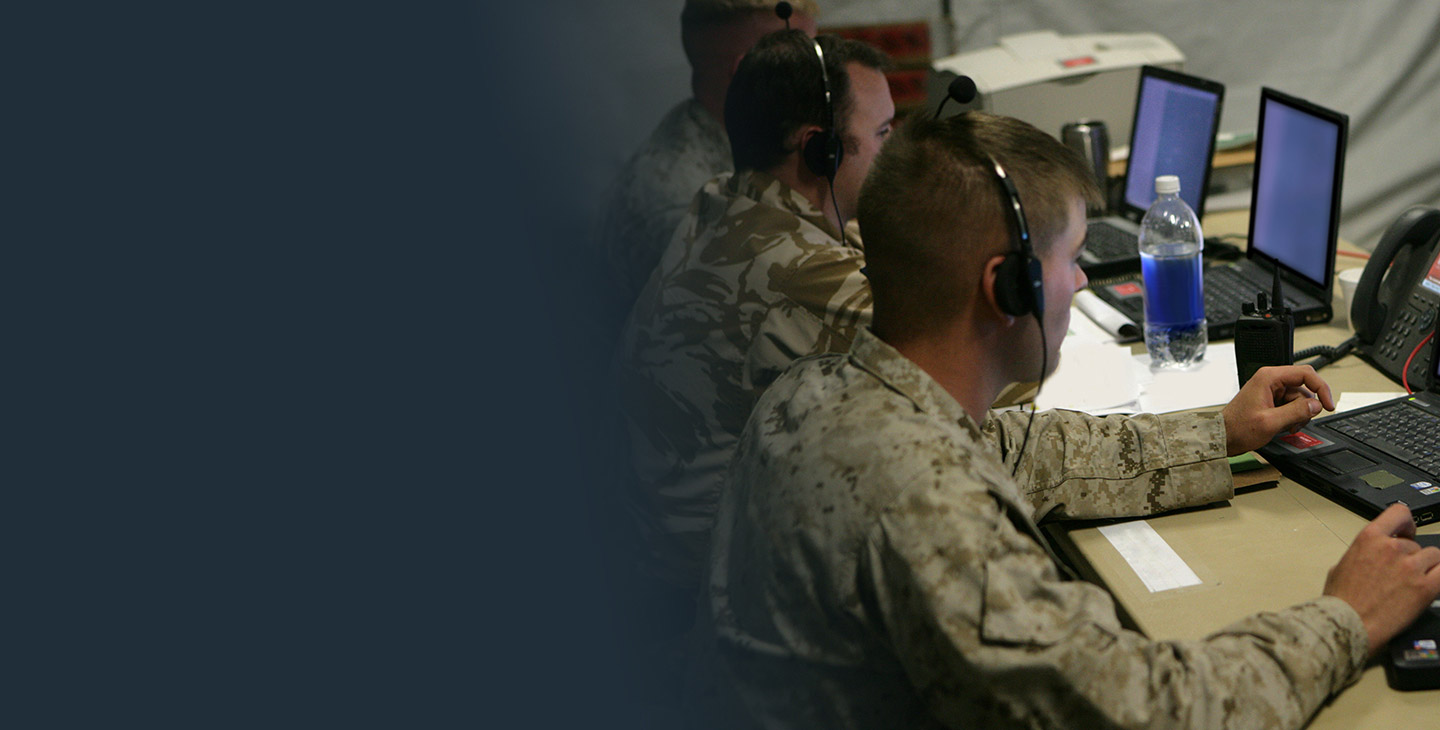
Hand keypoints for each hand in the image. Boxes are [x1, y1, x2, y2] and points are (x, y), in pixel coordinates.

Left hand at [1222, 364, 1335, 455]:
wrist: (1224, 437)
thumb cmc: (1238, 428)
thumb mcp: (1270, 422)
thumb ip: (1296, 412)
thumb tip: (1316, 405)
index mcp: (1268, 377)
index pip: (1305, 373)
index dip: (1321, 388)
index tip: (1328, 404)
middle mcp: (1270, 380)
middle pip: (1304, 388)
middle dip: (1306, 407)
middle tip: (1300, 421)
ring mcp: (1271, 390)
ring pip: (1299, 399)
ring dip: (1299, 415)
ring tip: (1287, 427)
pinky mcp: (1272, 400)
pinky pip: (1292, 406)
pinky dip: (1293, 417)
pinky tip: (1285, 426)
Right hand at [1323, 503, 1439, 655]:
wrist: (1350, 624)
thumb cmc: (1341, 600)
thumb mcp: (1341, 566)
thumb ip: (1362, 554)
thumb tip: (1372, 556)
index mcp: (1369, 538)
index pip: (1399, 513)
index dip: (1407, 523)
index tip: (1406, 533)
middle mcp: (1392, 548)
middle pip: (1417, 544)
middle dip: (1412, 557)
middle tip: (1402, 574)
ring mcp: (1411, 567)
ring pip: (1434, 556)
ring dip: (1427, 567)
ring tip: (1415, 582)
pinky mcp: (1425, 587)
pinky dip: (1438, 578)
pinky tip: (1428, 586)